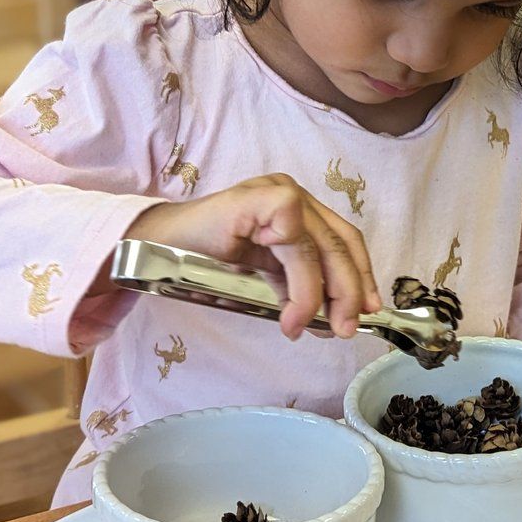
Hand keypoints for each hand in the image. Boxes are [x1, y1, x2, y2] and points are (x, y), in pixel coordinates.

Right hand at [101, 174, 381, 340]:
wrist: (153, 246)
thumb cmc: (204, 259)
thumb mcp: (263, 275)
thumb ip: (296, 286)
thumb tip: (333, 318)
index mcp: (299, 208)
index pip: (344, 240)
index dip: (361, 275)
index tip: (368, 311)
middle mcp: (293, 194)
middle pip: (340, 243)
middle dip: (348, 293)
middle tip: (344, 330)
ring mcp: (276, 191)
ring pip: (320, 247)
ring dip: (318, 295)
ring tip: (302, 328)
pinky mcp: (260, 198)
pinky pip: (295, 239)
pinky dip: (299, 278)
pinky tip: (286, 307)